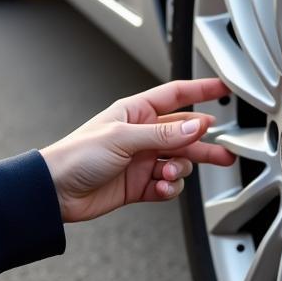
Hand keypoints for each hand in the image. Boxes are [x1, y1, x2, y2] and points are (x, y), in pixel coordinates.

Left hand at [38, 78, 235, 222]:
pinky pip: (168, 184)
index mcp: (136, 113)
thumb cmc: (77, 155)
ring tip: (171, 173)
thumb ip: (163, 134)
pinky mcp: (140, 185)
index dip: (202, 90)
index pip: (177, 95)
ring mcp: (142, 160)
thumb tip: (195, 126)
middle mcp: (142, 135)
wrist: (55, 191)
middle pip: (185, 134)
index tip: (225, 88)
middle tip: (226, 154)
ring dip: (181, 169)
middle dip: (205, 145)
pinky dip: (170, 187)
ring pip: (180, 162)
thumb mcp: (122, 138)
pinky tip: (162, 187)